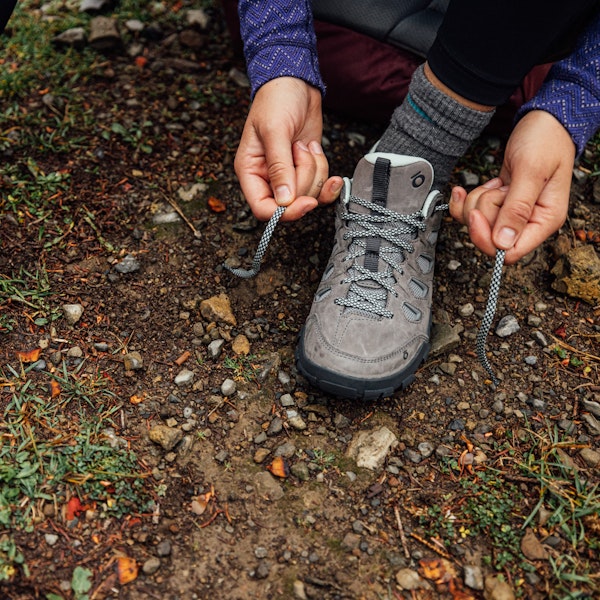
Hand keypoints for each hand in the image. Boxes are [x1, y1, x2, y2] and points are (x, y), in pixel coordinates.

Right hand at [234, 77, 342, 220]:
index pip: (263, 209)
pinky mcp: (307, 171)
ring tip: (307, 145)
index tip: (306, 202)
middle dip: (305, 179)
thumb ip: (279, 167)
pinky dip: (328, 179)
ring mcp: (289, 176)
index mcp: (250, 172)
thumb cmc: (276, 100)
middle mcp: (268, 179)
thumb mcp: (275, 131)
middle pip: (291, 204)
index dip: (285, 212)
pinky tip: (328, 166)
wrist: (295, 82)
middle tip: (301, 149)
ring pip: (309, 195)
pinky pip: (321, 190)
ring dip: (316, 171)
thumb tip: (284, 201)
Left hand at [449, 110, 575, 263]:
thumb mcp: (531, 172)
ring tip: (495, 182)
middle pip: (489, 237)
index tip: (477, 215)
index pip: (510, 252)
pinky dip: (467, 199)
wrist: (544, 121)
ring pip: (477, 224)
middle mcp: (528, 222)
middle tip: (497, 188)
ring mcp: (511, 214)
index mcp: (544, 221)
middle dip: (483, 211)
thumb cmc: (545, 141)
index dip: (487, 239)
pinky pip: (471, 213)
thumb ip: (517, 209)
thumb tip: (503, 243)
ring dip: (477, 201)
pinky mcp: (498, 204)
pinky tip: (471, 187)